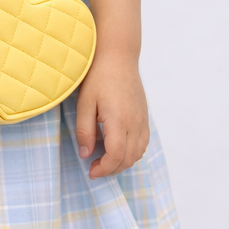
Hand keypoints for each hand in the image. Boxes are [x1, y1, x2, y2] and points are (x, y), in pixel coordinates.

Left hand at [74, 51, 149, 178]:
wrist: (118, 56)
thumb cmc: (98, 76)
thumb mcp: (84, 103)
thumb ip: (84, 131)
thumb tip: (85, 154)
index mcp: (119, 120)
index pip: (116, 156)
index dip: (104, 168)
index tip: (91, 171)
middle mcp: (135, 123)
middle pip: (129, 159)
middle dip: (112, 169)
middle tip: (94, 168)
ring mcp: (142, 120)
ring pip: (138, 153)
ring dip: (122, 162)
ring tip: (104, 160)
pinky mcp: (144, 116)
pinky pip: (143, 143)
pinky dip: (132, 152)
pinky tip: (117, 148)